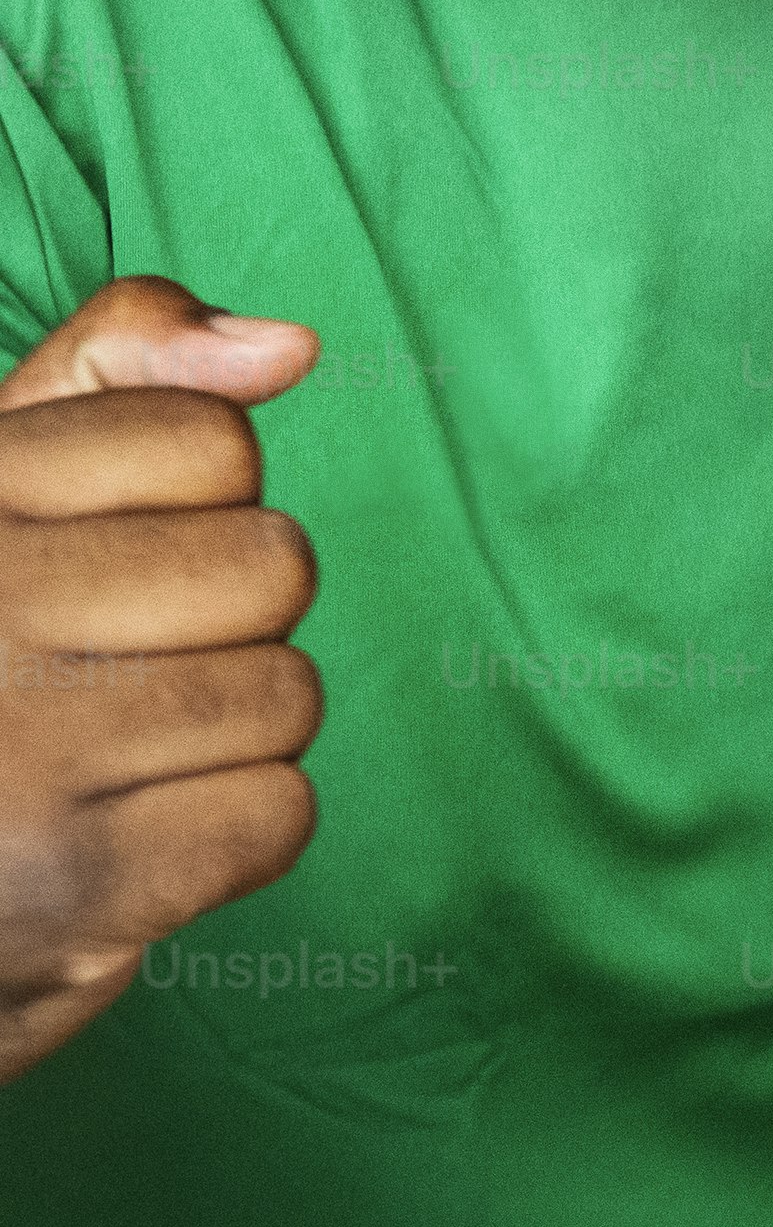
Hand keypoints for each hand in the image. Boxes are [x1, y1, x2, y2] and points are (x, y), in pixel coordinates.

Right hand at [0, 280, 323, 1080]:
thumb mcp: (0, 484)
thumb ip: (119, 372)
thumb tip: (290, 345)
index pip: (210, 441)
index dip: (198, 504)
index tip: (105, 559)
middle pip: (271, 564)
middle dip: (229, 623)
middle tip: (117, 672)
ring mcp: (19, 754)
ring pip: (285, 691)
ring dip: (228, 733)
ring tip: (113, 760)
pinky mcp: (77, 881)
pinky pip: (279, 813)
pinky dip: (229, 834)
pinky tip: (130, 839)